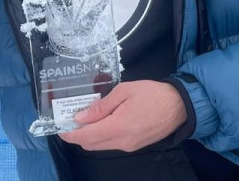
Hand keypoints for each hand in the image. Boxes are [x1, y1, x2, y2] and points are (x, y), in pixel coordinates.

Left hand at [58, 80, 187, 151]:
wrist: (179, 106)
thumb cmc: (151, 94)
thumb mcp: (123, 92)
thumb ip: (101, 106)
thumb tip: (80, 117)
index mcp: (118, 127)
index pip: (86, 136)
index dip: (70, 134)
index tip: (59, 128)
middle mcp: (122, 141)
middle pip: (91, 144)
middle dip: (78, 134)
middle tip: (71, 118)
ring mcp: (129, 146)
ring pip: (101, 145)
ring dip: (90, 135)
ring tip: (86, 117)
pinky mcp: (135, 145)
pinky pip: (112, 144)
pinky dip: (103, 135)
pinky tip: (103, 121)